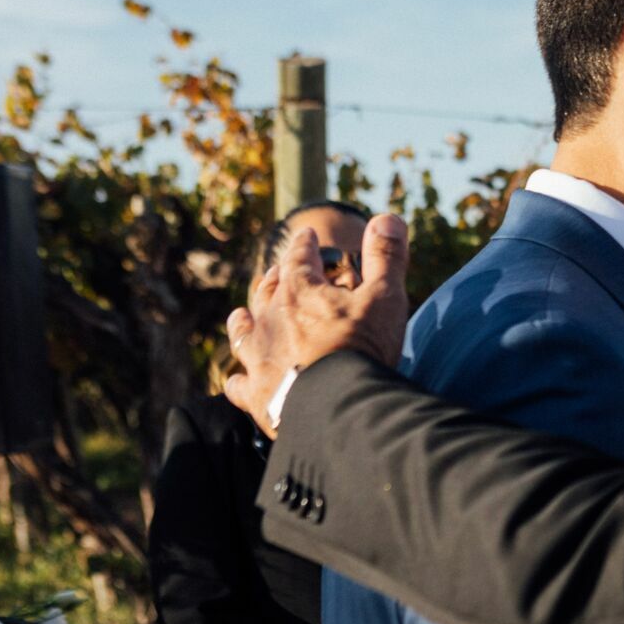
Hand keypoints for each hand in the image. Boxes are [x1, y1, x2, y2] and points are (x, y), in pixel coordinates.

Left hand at [224, 213, 409, 435]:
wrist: (336, 406)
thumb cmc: (361, 347)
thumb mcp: (384, 296)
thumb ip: (385, 257)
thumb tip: (388, 217)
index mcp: (300, 291)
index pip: (299, 257)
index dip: (304, 244)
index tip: (306, 234)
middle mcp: (270, 319)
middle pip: (268, 291)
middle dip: (275, 278)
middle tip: (278, 272)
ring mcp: (258, 357)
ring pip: (243, 332)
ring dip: (243, 321)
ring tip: (240, 315)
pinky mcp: (255, 394)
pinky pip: (237, 383)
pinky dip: (237, 378)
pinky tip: (235, 379)